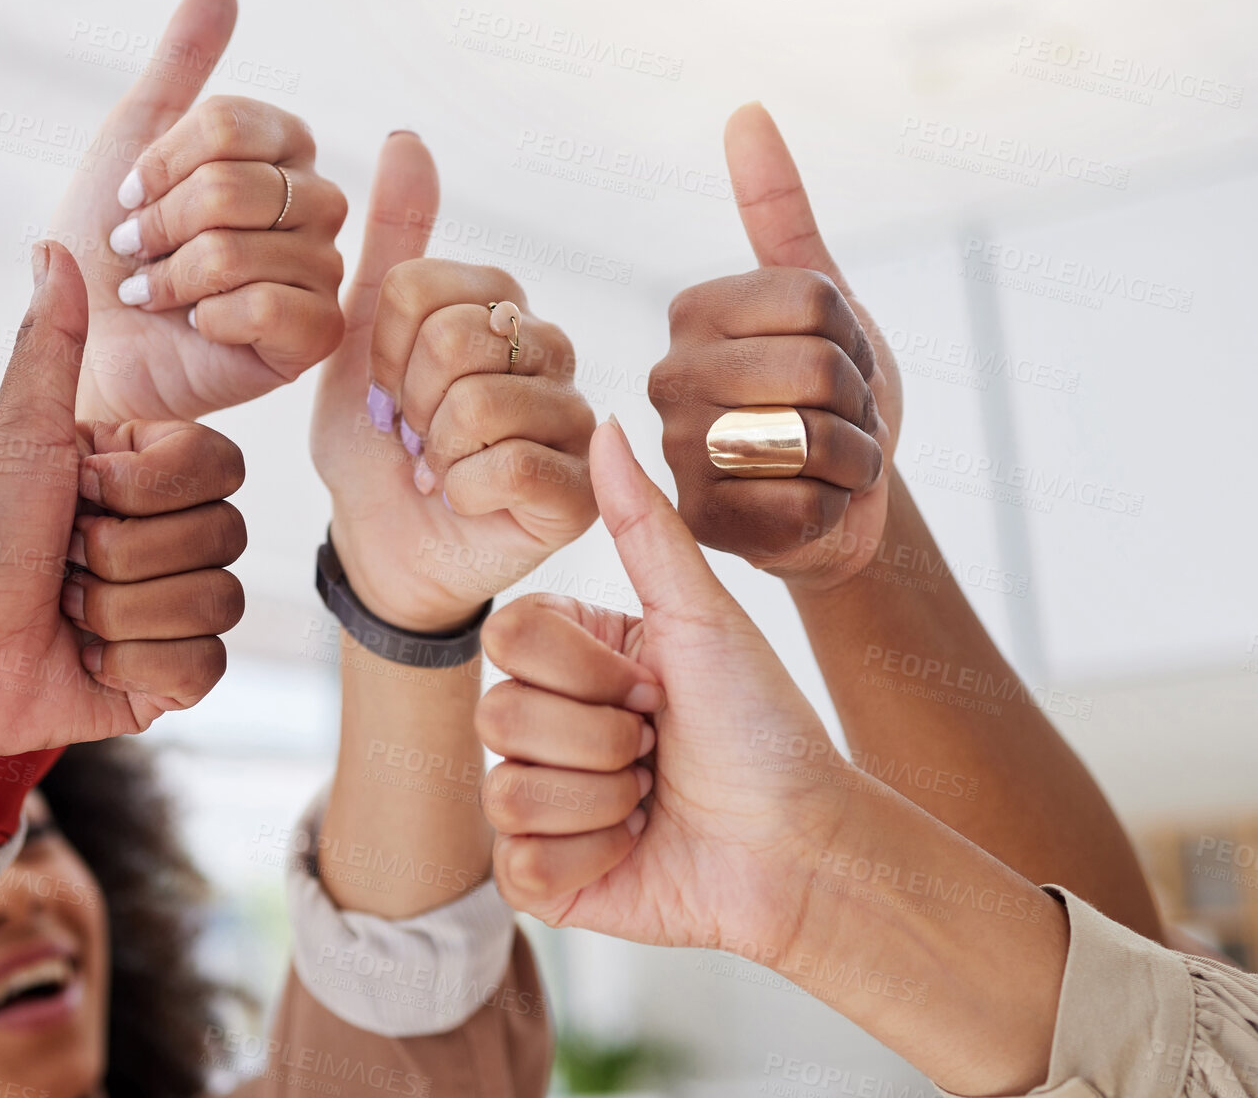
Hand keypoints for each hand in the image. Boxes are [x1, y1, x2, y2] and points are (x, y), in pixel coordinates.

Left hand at [0, 242, 245, 763]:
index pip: (221, 466)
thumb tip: (54, 244)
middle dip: (122, 555)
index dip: (146, 487)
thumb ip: (52, 343)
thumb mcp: (17, 432)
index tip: (77, 491)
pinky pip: (205, 664)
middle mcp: (174, 534)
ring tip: (66, 612)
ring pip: (218, 601)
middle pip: (225, 534)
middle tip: (60, 559)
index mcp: (149, 474)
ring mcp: (179, 607)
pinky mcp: (174, 676)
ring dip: (120, 612)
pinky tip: (88, 659)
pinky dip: (136, 665)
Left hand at [52, 0, 347, 423]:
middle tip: (136, 253)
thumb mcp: (134, 144)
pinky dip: (216, 314)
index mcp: (282, 156)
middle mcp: (313, 210)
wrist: (92, 349)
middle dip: (168, 224)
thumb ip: (180, 66)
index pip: (240, 124)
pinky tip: (198, 325)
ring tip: (156, 292)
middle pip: (247, 186)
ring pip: (255, 249)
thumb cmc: (111, 254)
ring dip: (180, 274)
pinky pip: (278, 306)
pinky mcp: (314, 339)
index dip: (169, 159)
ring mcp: (320, 275)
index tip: (130, 194)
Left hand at [310, 133, 596, 631]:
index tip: (385, 387)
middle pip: (455, 339)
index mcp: (499, 305)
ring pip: (484, 403)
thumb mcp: (359, 339)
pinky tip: (462, 498)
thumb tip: (407, 137)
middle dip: (408, 401)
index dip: (382, 349)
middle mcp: (549, 352)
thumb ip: (390, 243)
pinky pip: (511, 467)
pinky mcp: (582, 492)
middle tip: (411, 433)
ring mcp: (574, 421)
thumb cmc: (375, 445)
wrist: (380, 543)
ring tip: (436, 465)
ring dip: (435, 449)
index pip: (421, 288)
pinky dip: (461, 490)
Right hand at [475, 418, 848, 954]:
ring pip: (507, 791)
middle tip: (658, 746)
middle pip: (499, 715)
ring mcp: (537, 800)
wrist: (801, 845)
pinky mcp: (542, 878)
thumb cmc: (763, 726)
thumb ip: (643, 524)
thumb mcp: (704, 618)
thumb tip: (602, 423)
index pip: (510, 638)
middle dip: (603, 738)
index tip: (655, 683)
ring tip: (651, 798)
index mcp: (570, 656)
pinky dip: (589, 859)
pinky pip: (520, 865)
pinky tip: (632, 848)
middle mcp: (542, 722)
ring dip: (603, 800)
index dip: (588, 668)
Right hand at [648, 104, 901, 588]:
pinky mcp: (704, 522)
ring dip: (852, 455)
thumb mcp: (824, 298)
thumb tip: (746, 110)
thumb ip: (779, 209)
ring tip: (827, 459)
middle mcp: (668, 379)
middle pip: (815, 370)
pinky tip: (812, 505)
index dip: (853, 336)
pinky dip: (833, 507)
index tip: (836, 356)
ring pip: (809, 439)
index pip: (813, 301)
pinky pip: (800, 503)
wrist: (843, 495)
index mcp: (693, 313)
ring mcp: (680, 454)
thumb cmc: (832, 395)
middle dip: (858, 400)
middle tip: (839, 416)